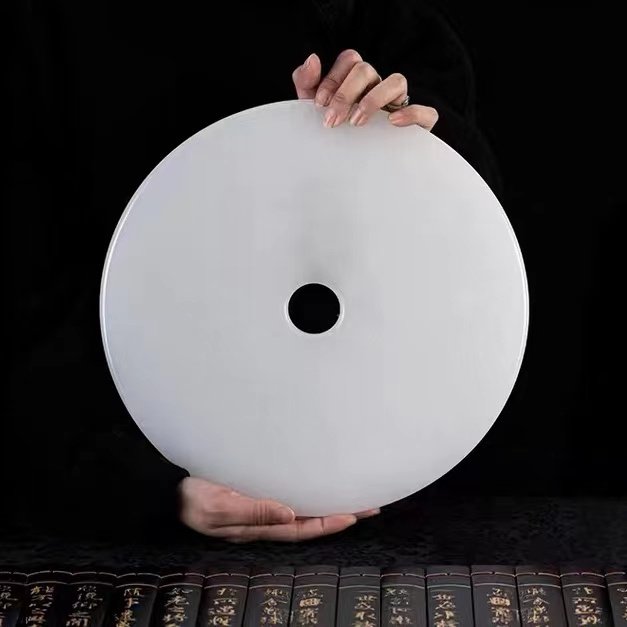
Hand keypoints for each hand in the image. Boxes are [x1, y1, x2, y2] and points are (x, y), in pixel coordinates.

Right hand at [178, 477, 378, 542]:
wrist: (167, 492)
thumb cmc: (190, 499)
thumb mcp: (217, 508)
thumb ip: (252, 512)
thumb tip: (289, 514)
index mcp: (256, 527)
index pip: (300, 529)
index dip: (328, 524)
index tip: (354, 515)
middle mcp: (262, 520)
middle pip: (307, 521)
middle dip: (337, 514)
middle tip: (367, 505)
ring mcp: (257, 509)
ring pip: (299, 510)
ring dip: (325, 503)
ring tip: (350, 495)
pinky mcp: (252, 494)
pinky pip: (286, 497)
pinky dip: (305, 493)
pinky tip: (314, 485)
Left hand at [292, 49, 437, 130]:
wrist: (351, 175)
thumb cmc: (335, 136)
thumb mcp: (314, 111)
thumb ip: (307, 83)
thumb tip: (313, 58)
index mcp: (356, 80)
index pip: (349, 60)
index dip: (333, 78)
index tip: (319, 104)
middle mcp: (378, 86)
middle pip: (366, 69)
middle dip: (345, 94)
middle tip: (332, 121)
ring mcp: (399, 103)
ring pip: (397, 81)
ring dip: (373, 99)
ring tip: (357, 122)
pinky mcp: (418, 126)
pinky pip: (425, 112)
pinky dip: (411, 113)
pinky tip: (391, 122)